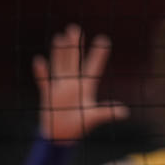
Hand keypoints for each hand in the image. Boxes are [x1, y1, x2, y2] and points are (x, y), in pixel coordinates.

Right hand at [32, 24, 129, 142]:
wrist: (61, 135)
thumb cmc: (80, 125)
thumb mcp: (94, 117)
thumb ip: (107, 112)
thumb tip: (125, 112)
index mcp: (86, 86)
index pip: (93, 67)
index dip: (98, 54)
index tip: (104, 40)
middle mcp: (73, 83)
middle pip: (74, 60)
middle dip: (75, 45)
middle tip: (75, 29)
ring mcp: (59, 87)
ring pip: (59, 65)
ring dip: (59, 53)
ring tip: (60, 37)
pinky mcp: (48, 94)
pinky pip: (44, 81)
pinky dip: (41, 72)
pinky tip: (39, 61)